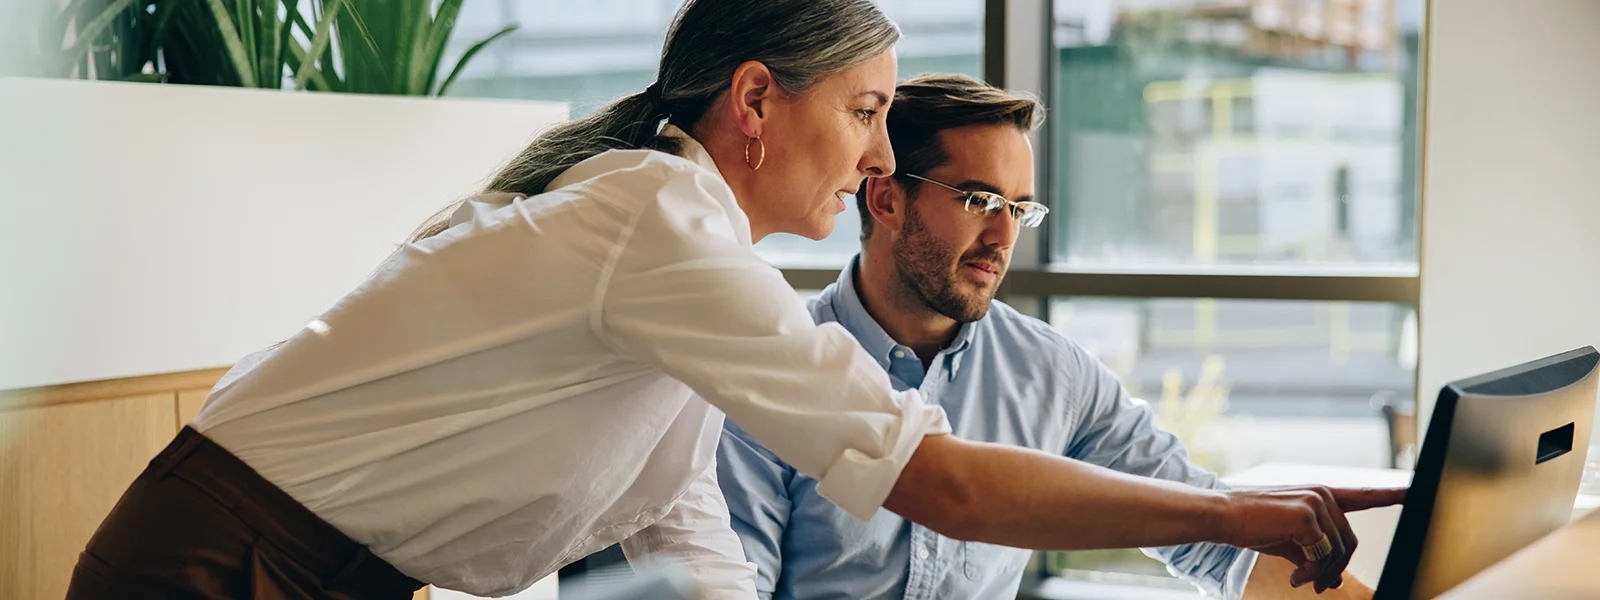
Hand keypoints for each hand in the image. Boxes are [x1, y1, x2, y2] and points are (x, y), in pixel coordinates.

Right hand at [1219, 486, 1405, 593]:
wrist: (1223, 515)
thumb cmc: (1253, 526)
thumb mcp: (1289, 541)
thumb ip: (1315, 555)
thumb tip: (1333, 582)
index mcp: (1321, 495)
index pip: (1364, 495)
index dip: (1393, 495)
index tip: (1416, 492)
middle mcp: (1323, 494)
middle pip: (1350, 543)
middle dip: (1334, 569)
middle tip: (1314, 585)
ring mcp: (1317, 502)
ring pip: (1338, 552)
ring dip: (1320, 574)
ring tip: (1299, 579)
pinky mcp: (1307, 516)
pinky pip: (1322, 556)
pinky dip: (1310, 573)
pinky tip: (1293, 576)